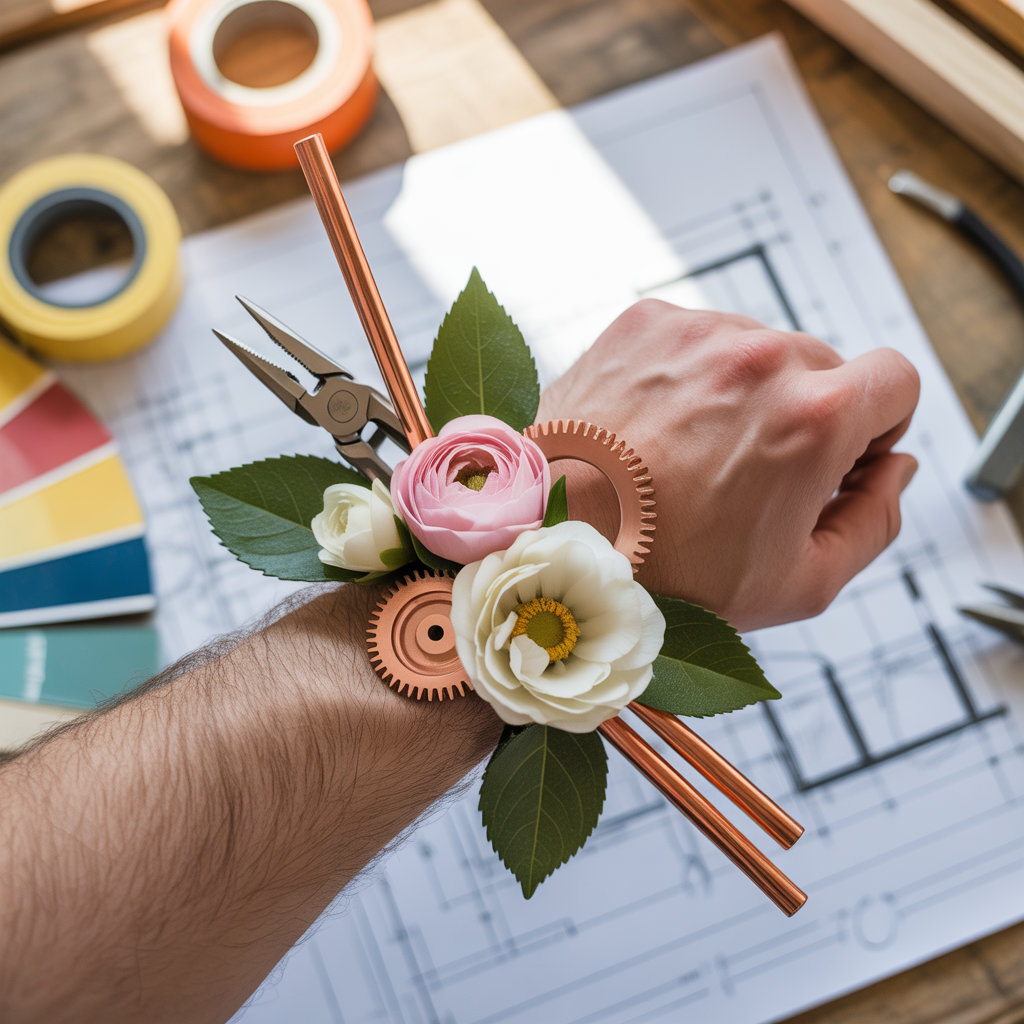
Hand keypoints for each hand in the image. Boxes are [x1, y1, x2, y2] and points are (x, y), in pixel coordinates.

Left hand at [536, 300, 919, 630]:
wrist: (552, 544)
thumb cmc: (667, 577)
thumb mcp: (800, 583)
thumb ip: (876, 521)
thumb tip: (895, 470)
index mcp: (814, 415)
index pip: (896, 381)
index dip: (877, 427)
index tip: (838, 459)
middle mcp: (758, 355)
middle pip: (824, 367)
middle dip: (805, 417)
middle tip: (748, 476)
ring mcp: (695, 333)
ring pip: (756, 350)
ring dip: (743, 394)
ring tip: (690, 458)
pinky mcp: (642, 325)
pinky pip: (696, 341)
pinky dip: (689, 378)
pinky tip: (657, 432)